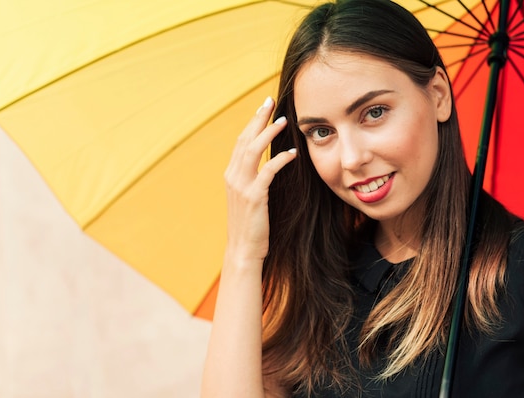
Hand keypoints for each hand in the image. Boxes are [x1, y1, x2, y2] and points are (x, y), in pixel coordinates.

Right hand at [223, 97, 296, 264]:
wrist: (243, 250)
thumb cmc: (250, 225)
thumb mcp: (248, 198)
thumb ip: (253, 179)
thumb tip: (265, 165)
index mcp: (231, 174)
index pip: (241, 141)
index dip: (252, 122)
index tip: (264, 107)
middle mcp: (233, 176)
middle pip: (245, 139)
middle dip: (258, 118)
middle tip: (270, 100)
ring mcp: (241, 186)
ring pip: (253, 151)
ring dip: (268, 133)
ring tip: (283, 120)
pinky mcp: (254, 197)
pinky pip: (268, 171)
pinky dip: (280, 159)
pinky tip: (292, 152)